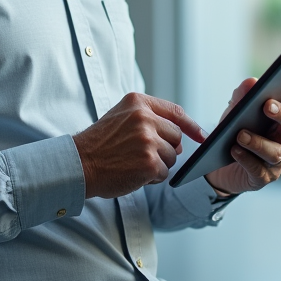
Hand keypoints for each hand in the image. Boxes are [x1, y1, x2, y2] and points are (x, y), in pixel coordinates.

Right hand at [74, 93, 206, 198]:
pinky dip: (152, 178)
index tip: (201, 136)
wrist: (79, 164)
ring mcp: (147, 140)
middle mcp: (144, 118)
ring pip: (171, 156)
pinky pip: (164, 172)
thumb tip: (181, 139)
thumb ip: (150, 119)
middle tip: (142, 154)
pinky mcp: (149, 162)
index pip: (175, 112)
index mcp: (138, 102)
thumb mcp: (121, 117)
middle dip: (165, 149)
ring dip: (158, 164)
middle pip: (176, 136)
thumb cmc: (100, 144)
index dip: (191, 125)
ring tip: (133, 163)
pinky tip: (134, 174)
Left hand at [204, 76, 280, 195]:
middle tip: (267, 106)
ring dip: (258, 142)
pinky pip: (258, 169)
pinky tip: (234, 150)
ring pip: (276, 151)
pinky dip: (246, 159)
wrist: (219, 164)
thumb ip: (242, 97)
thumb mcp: (234, 112)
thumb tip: (251, 82)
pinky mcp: (264, 177)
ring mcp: (278, 160)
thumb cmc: (233, 132)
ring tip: (240, 135)